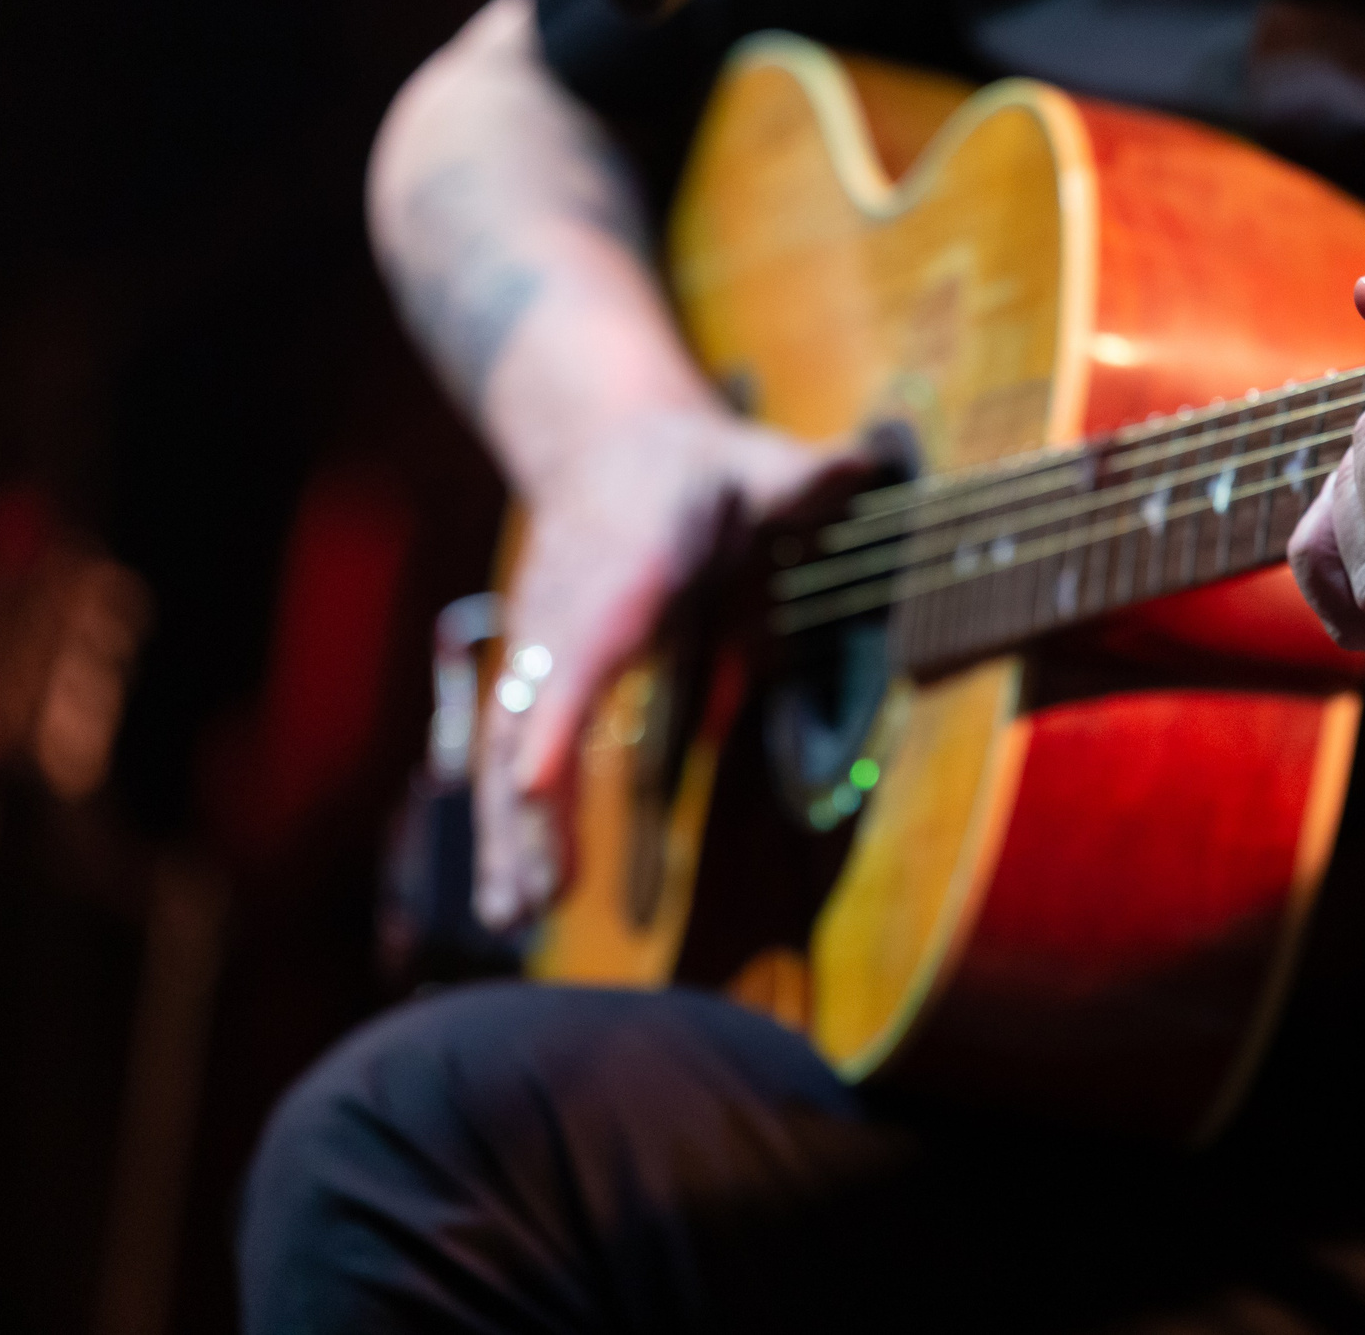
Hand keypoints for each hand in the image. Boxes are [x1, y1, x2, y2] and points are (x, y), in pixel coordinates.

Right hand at [471, 408, 861, 927]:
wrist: (608, 443)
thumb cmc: (698, 467)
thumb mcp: (758, 462)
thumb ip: (803, 479)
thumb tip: (857, 466)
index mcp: (625, 568)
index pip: (586, 646)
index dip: (561, 715)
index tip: (539, 782)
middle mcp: (565, 614)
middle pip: (531, 719)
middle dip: (529, 810)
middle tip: (540, 898)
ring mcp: (540, 645)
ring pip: (507, 747)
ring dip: (507, 835)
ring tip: (511, 921)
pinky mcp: (536, 672)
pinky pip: (512, 754)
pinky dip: (509, 822)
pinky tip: (517, 892)